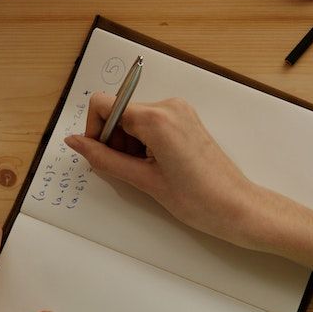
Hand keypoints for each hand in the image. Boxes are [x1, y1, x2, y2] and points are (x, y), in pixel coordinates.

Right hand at [64, 94, 262, 246]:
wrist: (237, 207)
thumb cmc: (197, 199)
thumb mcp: (143, 180)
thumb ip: (104, 159)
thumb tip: (75, 142)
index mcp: (156, 118)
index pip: (104, 104)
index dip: (94, 130)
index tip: (99, 154)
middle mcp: (168, 106)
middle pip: (118, 112)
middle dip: (113, 140)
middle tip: (127, 171)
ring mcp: (179, 110)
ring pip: (133, 119)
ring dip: (128, 144)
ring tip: (146, 172)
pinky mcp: (185, 119)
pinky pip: (150, 122)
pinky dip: (143, 142)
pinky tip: (155, 165)